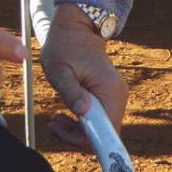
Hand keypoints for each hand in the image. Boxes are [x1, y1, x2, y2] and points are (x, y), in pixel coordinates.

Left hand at [41, 3, 127, 150]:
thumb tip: (83, 113)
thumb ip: (71, 92)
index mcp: (110, 91)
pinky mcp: (109, 97)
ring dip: (77, 132)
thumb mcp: (60, 70)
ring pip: (101, 129)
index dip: (87, 142)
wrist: (76, 30)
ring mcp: (115, 97)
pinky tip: (64, 116)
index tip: (64, 137)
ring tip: (54, 121)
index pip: (106, 132)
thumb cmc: (65, 47)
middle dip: (77, 137)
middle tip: (53, 125)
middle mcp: (118, 97)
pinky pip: (99, 120)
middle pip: (104, 135)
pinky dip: (81, 124)